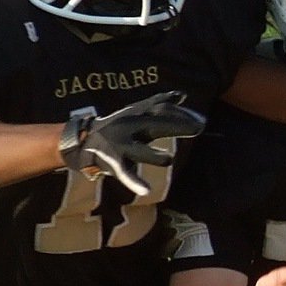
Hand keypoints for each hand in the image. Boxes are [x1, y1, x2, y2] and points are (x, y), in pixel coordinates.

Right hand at [59, 91, 205, 196]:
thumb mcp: (136, 112)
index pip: (161, 111)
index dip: (181, 114)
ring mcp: (121, 145)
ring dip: (154, 156)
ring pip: (139, 151)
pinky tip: (146, 190)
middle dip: (177, 126)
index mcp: (136, 116)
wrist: (84, 140)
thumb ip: (158, 104)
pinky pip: (125, 174)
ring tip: (168, 160)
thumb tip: (181, 95)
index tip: (200, 120)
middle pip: (155, 125)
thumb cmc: (116, 126)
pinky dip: (135, 182)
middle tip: (199, 128)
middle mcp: (129, 127)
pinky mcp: (114, 163)